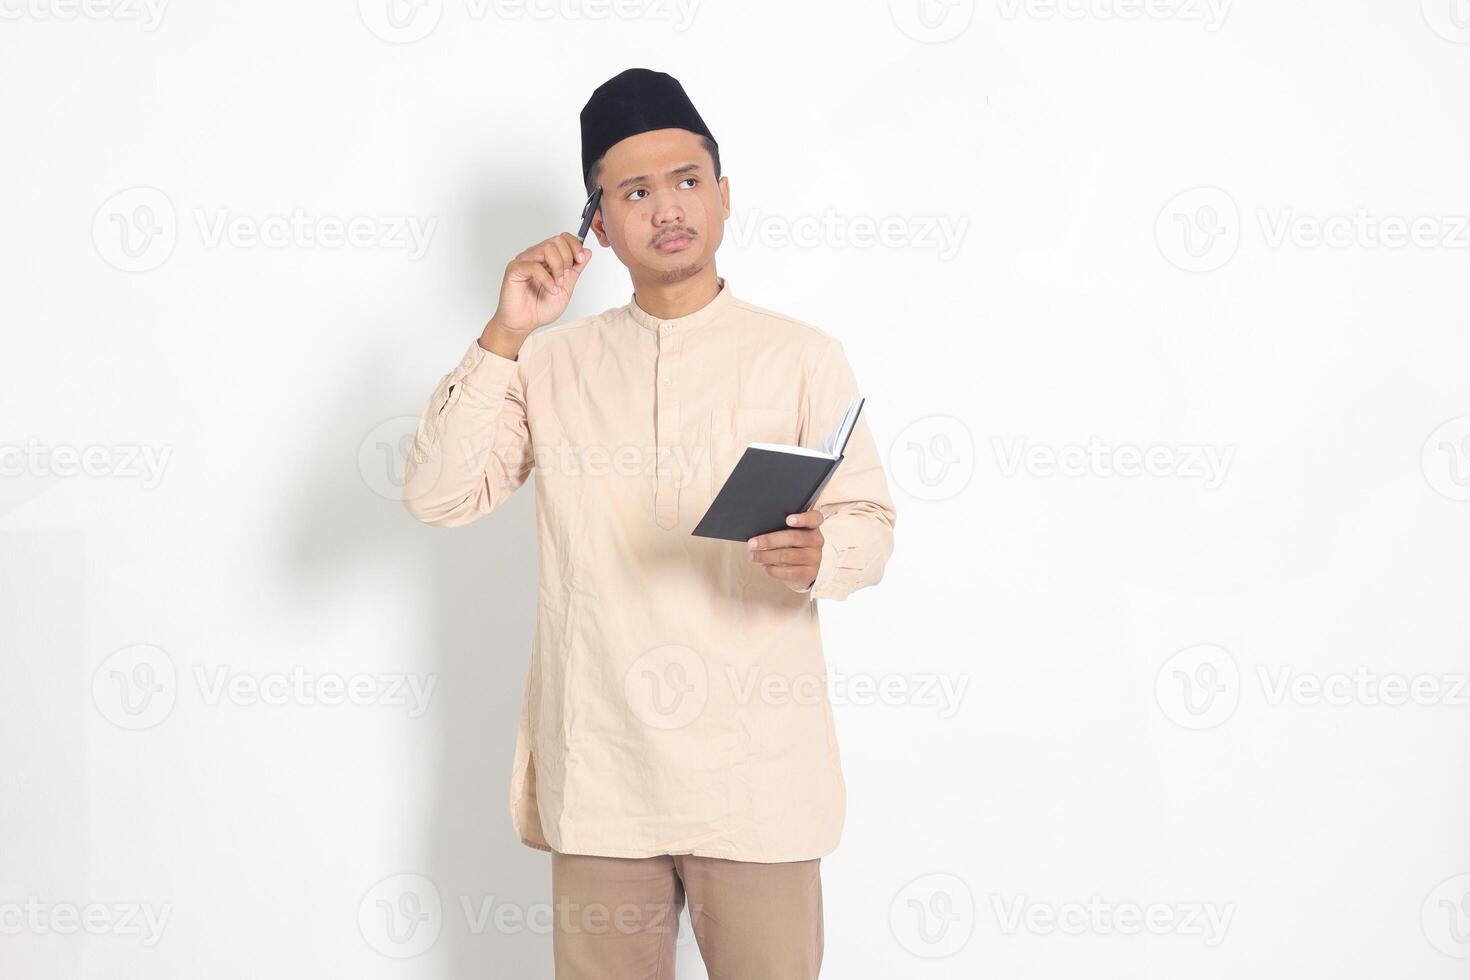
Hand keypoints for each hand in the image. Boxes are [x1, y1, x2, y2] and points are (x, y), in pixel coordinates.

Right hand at [482, 232, 591, 346]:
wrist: (524, 323)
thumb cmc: (540, 308)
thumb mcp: (566, 288)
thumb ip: (575, 270)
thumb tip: (587, 252)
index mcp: (547, 258)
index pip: (563, 238)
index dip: (575, 245)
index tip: (581, 260)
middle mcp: (536, 256)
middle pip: (556, 240)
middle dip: (567, 258)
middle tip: (565, 277)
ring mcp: (524, 261)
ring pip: (547, 248)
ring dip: (558, 267)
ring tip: (557, 284)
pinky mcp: (515, 269)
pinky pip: (534, 266)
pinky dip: (547, 279)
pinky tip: (550, 289)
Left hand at [748, 509, 823, 591]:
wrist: (801, 569)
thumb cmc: (790, 545)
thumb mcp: (789, 534)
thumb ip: (780, 528)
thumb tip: (758, 529)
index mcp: (812, 526)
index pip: (814, 518)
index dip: (802, 518)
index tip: (788, 519)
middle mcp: (816, 540)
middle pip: (793, 537)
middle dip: (769, 540)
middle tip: (752, 543)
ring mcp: (815, 558)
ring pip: (788, 556)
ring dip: (766, 556)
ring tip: (753, 556)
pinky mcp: (810, 573)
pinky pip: (789, 572)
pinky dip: (774, 569)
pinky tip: (764, 566)